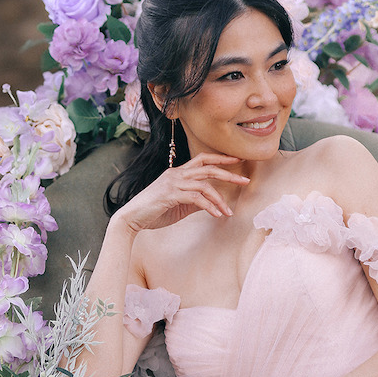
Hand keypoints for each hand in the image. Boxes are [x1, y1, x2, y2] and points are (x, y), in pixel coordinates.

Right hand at [116, 153, 249, 232]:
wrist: (132, 217)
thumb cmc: (154, 212)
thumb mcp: (178, 205)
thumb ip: (194, 201)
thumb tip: (211, 204)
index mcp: (178, 173)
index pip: (203, 159)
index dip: (221, 158)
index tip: (237, 161)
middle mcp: (176, 174)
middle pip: (208, 168)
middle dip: (229, 174)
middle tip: (245, 181)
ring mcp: (173, 183)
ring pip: (204, 185)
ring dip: (219, 199)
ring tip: (228, 212)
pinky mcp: (170, 195)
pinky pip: (196, 198)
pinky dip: (208, 207)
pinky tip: (215, 215)